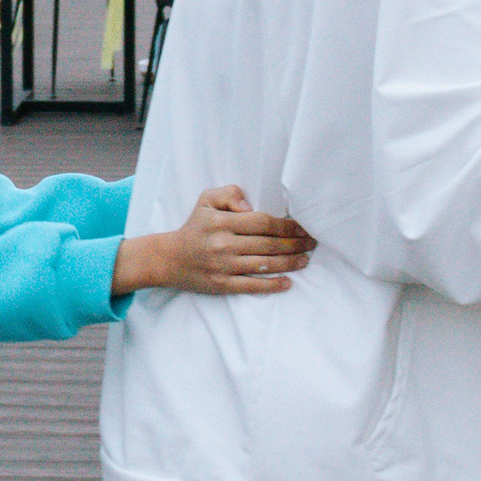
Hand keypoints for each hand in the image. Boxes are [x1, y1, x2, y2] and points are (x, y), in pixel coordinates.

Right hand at [114, 186, 314, 296]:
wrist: (168, 258)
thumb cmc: (194, 227)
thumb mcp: (205, 201)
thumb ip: (229, 194)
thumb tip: (250, 206)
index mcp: (221, 222)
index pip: (262, 222)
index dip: (286, 225)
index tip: (302, 227)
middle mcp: (223, 244)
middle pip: (267, 244)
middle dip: (294, 244)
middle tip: (312, 243)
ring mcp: (223, 266)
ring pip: (264, 264)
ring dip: (289, 262)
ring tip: (305, 259)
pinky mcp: (222, 285)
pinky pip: (251, 286)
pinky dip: (271, 285)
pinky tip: (287, 282)